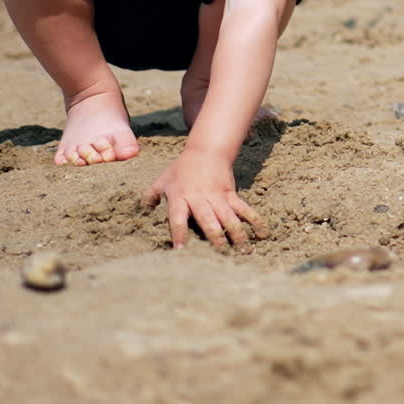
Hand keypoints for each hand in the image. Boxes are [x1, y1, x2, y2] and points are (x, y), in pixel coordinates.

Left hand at [141, 149, 266, 250]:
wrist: (206, 150)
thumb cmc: (181, 168)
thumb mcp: (162, 179)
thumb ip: (151, 196)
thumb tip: (140, 210)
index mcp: (180, 197)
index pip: (178, 217)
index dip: (179, 233)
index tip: (181, 250)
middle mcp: (199, 199)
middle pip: (208, 220)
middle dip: (214, 237)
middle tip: (220, 253)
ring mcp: (217, 197)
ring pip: (228, 217)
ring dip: (237, 234)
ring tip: (244, 251)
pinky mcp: (231, 195)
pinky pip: (244, 209)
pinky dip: (254, 221)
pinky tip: (263, 234)